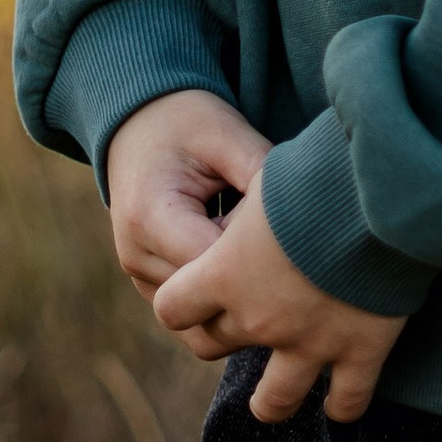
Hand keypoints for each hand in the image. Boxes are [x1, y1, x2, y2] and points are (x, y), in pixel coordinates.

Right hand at [104, 87, 270, 308]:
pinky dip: (225, 295)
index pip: (218, 266)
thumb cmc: (187, 125)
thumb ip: (262, 173)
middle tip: (282, 243)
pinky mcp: (153, 287)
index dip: (259, 252)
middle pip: (211, 299)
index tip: (284, 228)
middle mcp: (137, 257)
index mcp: (150, 217)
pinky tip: (245, 260)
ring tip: (259, 248)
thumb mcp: (227, 135)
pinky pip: (197, 314)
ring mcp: (141, 278)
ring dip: (239, 291)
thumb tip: (305, 214)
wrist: (139, 126)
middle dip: (253, 279)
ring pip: (205, 316)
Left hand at [151, 182, 407, 423]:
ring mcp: (310, 343)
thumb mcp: (268, 176)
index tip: (196, 290)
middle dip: (227, 330)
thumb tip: (256, 203)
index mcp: (225, 273)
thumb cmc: (317, 172)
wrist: (379, 192)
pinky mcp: (360, 352)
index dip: (182, 300)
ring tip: (271, 402)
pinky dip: (342, 406)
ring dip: (269, 402)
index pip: (173, 309)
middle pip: (219, 344)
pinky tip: (339, 404)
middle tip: (247, 317)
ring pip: (274, 400)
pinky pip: (347, 401)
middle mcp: (259, 318)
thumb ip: (251, 204)